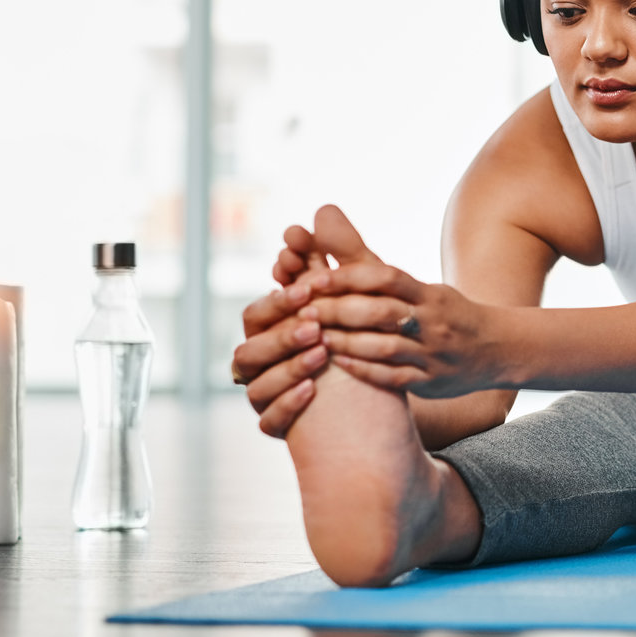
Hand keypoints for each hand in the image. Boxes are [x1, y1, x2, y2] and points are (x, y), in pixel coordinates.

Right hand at [232, 206, 371, 435]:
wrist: (385, 396)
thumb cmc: (368, 339)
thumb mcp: (362, 297)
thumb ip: (341, 257)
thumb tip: (323, 210)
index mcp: (275, 331)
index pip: (261, 310)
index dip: (280, 298)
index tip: (306, 287)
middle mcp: (264, 364)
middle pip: (250, 345)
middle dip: (279, 331)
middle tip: (314, 322)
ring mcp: (268, 395)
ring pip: (253, 382)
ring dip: (284, 364)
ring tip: (320, 352)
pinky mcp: (279, 426)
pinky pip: (267, 420)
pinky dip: (287, 403)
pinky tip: (313, 389)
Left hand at [311, 262, 505, 398]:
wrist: (498, 350)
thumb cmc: (447, 314)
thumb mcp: (423, 288)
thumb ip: (378, 272)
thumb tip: (327, 226)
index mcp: (430, 294)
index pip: (386, 278)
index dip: (348, 277)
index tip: (315, 280)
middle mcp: (433, 322)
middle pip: (380, 312)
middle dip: (338, 311)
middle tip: (304, 311)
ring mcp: (433, 354)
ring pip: (384, 347)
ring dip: (345, 342)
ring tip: (313, 338)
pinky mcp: (431, 383)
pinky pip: (394, 377)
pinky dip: (364, 370)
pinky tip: (338, 364)